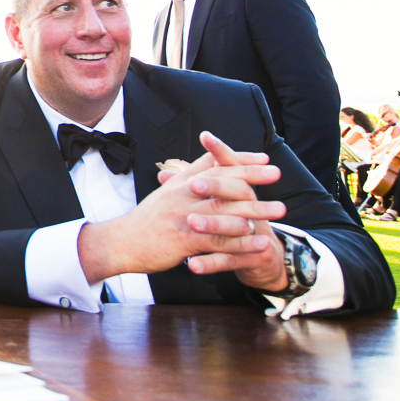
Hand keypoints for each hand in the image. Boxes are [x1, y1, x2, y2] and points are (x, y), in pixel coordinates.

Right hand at [78, 130, 285, 284]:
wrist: (120, 243)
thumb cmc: (146, 221)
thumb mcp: (165, 192)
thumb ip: (187, 176)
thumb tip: (208, 159)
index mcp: (179, 183)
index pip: (212, 164)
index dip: (238, 159)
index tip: (262, 157)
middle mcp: (182, 196)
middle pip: (222, 182)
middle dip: (252, 176)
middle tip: (276, 173)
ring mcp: (183, 218)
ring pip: (225, 211)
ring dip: (255, 209)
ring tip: (279, 209)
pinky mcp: (183, 241)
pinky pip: (219, 241)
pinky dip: (242, 242)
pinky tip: (260, 242)